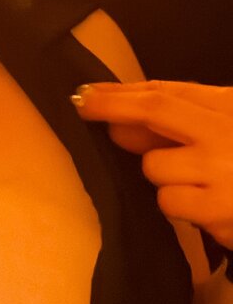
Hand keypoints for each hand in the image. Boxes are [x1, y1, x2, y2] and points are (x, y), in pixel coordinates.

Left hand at [71, 80, 232, 248]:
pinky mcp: (217, 210)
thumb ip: (186, 119)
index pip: (164, 93)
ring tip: (202, 184)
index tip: (85, 92)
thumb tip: (121, 124)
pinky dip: (182, 205)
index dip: (119, 93)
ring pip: (154, 169)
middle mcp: (224, 133)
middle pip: (152, 112)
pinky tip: (211, 206)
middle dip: (112, 109)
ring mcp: (220, 171)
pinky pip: (170, 202)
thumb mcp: (231, 122)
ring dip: (165, 177)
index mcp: (229, 107)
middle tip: (86, 109)